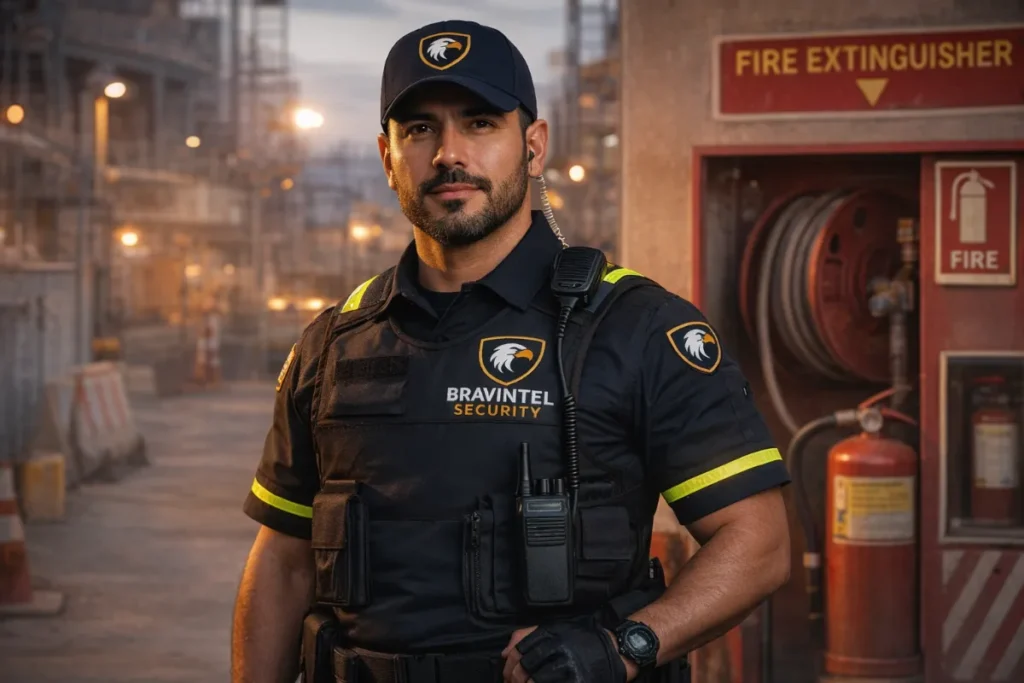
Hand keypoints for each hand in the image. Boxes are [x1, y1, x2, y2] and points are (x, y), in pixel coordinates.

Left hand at [500, 619, 636, 682]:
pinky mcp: (576, 680)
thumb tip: (504, 653)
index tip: (507, 676)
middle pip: (524, 668)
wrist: (614, 650)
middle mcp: (557, 649)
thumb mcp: (556, 630)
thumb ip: (528, 636)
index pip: (519, 650)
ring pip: (534, 682)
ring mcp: (567, 667)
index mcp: (550, 635)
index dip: (509, 666)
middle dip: (514, 681)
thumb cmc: (583, 641)